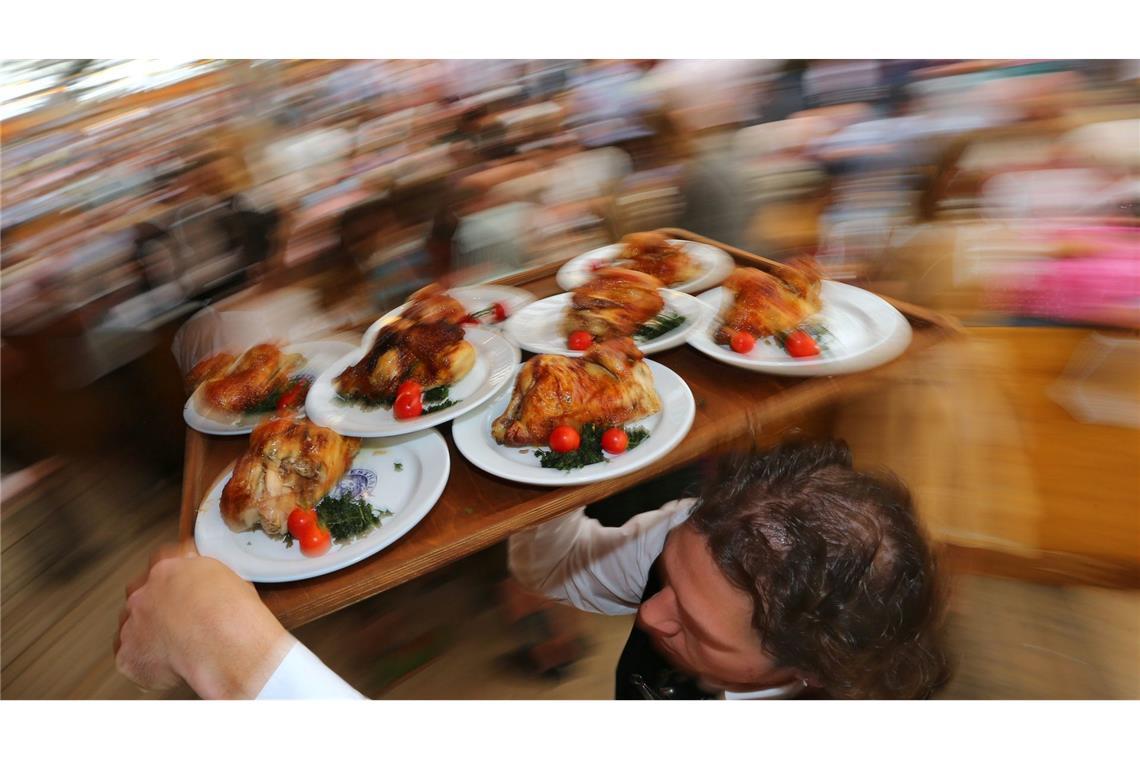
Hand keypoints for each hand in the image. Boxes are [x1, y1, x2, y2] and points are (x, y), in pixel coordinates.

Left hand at [114, 542, 293, 698]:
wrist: (224, 646)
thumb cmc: (234, 615)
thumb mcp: (231, 580)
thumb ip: (209, 581)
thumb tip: (215, 590)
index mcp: (169, 570)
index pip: (161, 562)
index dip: (173, 579)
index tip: (182, 588)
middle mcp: (144, 594)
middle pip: (140, 596)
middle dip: (156, 608)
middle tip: (179, 623)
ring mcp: (132, 624)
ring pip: (132, 629)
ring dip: (148, 636)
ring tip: (177, 650)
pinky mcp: (128, 656)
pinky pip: (131, 660)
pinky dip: (147, 665)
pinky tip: (170, 667)